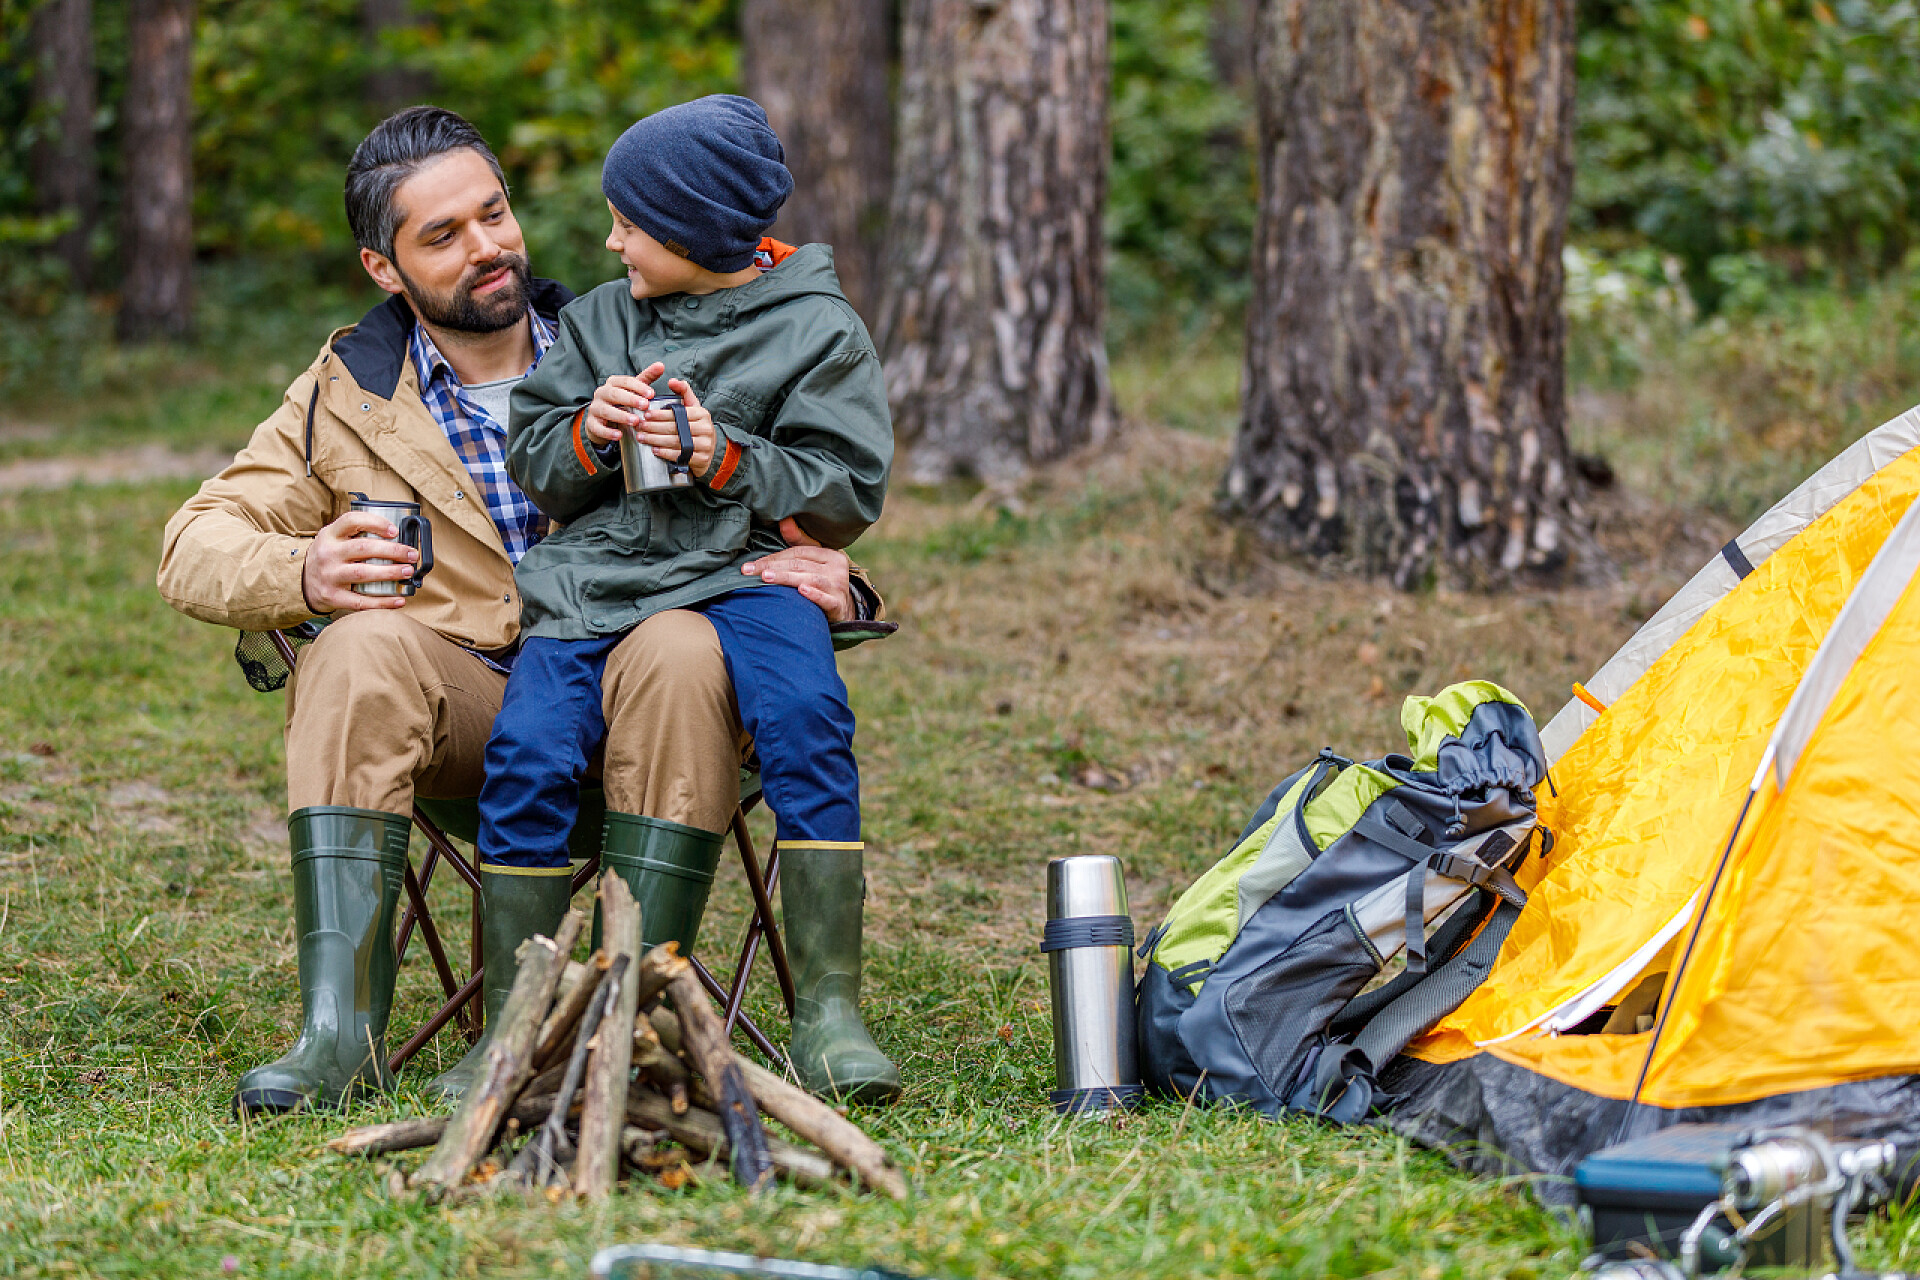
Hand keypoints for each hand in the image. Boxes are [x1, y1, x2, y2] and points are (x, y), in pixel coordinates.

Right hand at [301, 510, 418, 613]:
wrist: (300, 580)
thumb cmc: (328, 556)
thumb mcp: (333, 537)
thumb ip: (356, 533)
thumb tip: (397, 536)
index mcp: (330, 535)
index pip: (352, 521)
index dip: (375, 523)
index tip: (395, 531)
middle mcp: (328, 553)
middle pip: (363, 548)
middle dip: (393, 551)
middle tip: (412, 554)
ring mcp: (329, 576)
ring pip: (363, 573)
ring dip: (389, 573)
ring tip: (408, 572)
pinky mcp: (332, 596)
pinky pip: (360, 601)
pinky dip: (382, 602)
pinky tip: (399, 600)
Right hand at [582, 363, 661, 447]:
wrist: (602, 419)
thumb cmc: (622, 401)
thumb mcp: (633, 389)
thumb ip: (647, 378)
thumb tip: (661, 365)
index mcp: (612, 383)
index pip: (625, 381)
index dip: (638, 387)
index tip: (652, 394)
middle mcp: (602, 393)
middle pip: (614, 394)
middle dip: (630, 399)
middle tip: (645, 405)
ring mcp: (595, 408)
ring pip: (606, 410)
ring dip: (621, 416)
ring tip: (636, 421)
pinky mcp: (592, 423)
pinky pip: (598, 427)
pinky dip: (608, 432)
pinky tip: (619, 435)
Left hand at [635, 375, 714, 476]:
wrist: (709, 450)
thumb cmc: (696, 426)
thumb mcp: (693, 407)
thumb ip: (683, 391)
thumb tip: (672, 380)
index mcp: (702, 414)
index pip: (678, 413)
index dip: (660, 414)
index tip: (646, 414)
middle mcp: (706, 428)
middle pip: (675, 427)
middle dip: (654, 427)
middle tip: (640, 426)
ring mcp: (705, 445)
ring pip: (676, 441)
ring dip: (656, 440)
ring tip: (642, 437)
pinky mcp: (702, 458)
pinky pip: (680, 455)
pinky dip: (665, 453)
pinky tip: (654, 449)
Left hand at [742, 517, 855, 621]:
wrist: (844, 611)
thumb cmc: (824, 582)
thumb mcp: (815, 561)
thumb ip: (799, 541)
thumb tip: (784, 520)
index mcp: (831, 554)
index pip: (798, 553)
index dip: (774, 557)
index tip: (752, 565)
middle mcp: (836, 568)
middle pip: (800, 565)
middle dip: (773, 567)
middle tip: (750, 571)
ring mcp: (839, 587)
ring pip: (810, 579)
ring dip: (786, 578)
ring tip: (766, 577)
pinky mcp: (838, 604)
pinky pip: (826, 599)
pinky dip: (814, 594)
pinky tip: (801, 590)